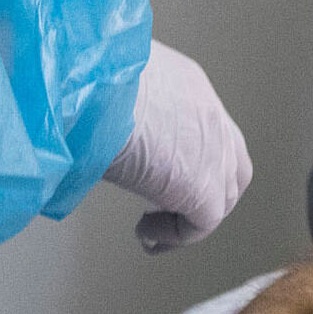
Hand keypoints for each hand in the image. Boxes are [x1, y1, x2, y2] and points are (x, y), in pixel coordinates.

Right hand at [101, 42, 250, 250]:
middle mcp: (208, 114)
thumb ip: (113, 102)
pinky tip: (145, 232)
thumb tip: (92, 121)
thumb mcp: (107, 83)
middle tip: (165, 202)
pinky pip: (202, 224)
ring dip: (190, 212)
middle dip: (203, 186)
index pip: (205, 125)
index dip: (187, 153)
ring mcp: (213, 151)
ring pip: (224, 194)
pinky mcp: (203, 187)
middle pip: (229, 160)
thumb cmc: (83, 80)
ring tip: (152, 222)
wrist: (89, 89)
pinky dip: (175, 233)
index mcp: (187, 83)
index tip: (158, 167)